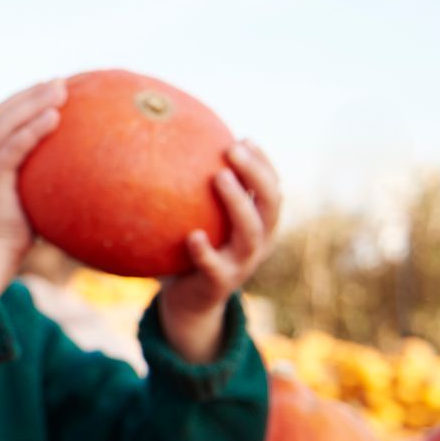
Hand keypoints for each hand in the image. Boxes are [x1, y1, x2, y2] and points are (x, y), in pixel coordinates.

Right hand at [0, 78, 67, 293]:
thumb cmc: (20, 231)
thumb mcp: (36, 196)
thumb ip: (49, 177)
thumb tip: (87, 168)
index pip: (4, 116)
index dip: (25, 97)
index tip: (52, 86)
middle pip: (5, 111)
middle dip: (33, 93)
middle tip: (62, 82)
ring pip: (7, 123)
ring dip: (34, 102)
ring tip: (60, 90)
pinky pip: (13, 148)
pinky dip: (32, 130)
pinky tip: (54, 118)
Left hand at [158, 139, 282, 363]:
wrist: (189, 302)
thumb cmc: (192, 250)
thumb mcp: (200, 220)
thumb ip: (196, 193)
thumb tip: (167, 144)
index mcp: (258, 226)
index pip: (272, 190)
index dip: (264, 164)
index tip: (244, 138)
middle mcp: (257, 244)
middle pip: (270, 206)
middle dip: (257, 174)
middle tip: (233, 148)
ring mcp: (241, 266)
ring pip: (249, 234)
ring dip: (237, 203)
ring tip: (219, 176)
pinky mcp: (220, 284)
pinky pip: (214, 267)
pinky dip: (205, 251)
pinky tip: (193, 235)